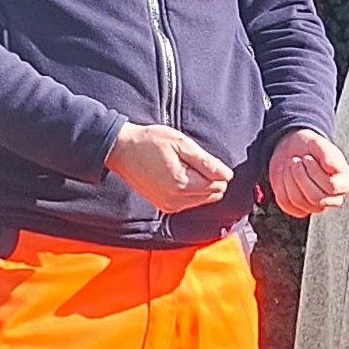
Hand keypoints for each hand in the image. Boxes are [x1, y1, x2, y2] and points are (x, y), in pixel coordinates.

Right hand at [107, 123, 233, 213]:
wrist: (121, 150)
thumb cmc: (149, 142)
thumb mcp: (181, 144)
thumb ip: (206, 162)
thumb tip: (227, 175)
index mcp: (182, 184)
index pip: (218, 185)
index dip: (216, 170)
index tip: (202, 158)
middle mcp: (176, 200)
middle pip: (212, 195)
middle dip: (210, 179)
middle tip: (192, 161)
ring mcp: (169, 205)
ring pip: (202, 200)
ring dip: (200, 185)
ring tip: (181, 167)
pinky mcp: (163, 206)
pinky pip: (188, 202)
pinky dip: (189, 191)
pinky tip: (176, 175)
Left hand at [268, 130, 348, 217]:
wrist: (291, 150)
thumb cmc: (309, 147)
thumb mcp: (318, 144)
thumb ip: (328, 154)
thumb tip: (331, 167)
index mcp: (346, 183)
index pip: (331, 187)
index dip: (315, 173)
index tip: (307, 158)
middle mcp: (335, 198)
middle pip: (316, 198)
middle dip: (300, 176)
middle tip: (295, 161)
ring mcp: (317, 206)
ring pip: (299, 201)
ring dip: (289, 179)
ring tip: (290, 165)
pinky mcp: (299, 209)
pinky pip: (286, 204)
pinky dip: (281, 187)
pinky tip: (284, 175)